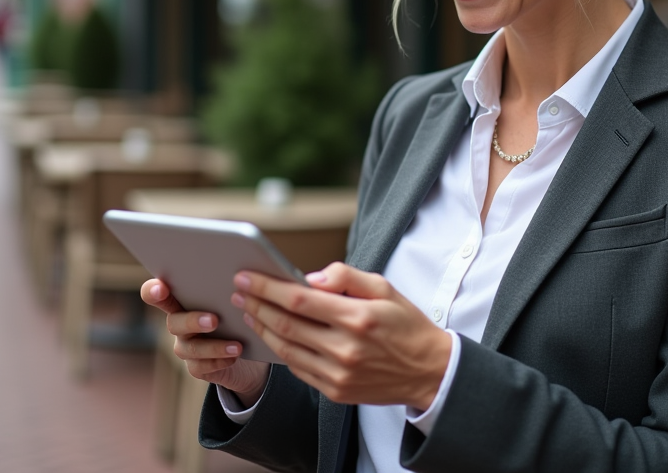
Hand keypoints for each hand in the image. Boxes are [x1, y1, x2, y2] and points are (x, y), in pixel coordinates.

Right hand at [140, 278, 270, 407]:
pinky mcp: (196, 367)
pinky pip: (201, 367)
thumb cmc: (235, 312)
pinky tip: (234, 356)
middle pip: (174, 322)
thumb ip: (226, 285)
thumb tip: (241, 273)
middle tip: (214, 321)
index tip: (161, 289)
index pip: (154, 293)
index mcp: (181, 300)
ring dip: (214, 347)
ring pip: (190, 348)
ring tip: (237, 346)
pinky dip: (219, 361)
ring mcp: (185, 346)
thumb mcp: (231, 297)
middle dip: (193, 321)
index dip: (153, 291)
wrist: (248, 348)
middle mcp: (178, 323)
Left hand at [232, 263, 451, 409]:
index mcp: (357, 317)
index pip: (299, 299)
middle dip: (256, 304)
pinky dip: (280, 350)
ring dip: (262, 328)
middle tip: (238, 291)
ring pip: (286, 349)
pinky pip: (298, 369)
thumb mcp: (384, 288)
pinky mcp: (336, 391)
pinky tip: (271, 335)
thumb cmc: (406, 324)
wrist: (429, 372)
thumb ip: (346, 276)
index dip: (267, 287)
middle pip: (286, 324)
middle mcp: (345, 348)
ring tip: (249, 311)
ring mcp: (339, 374)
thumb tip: (310, 277)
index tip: (246, 276)